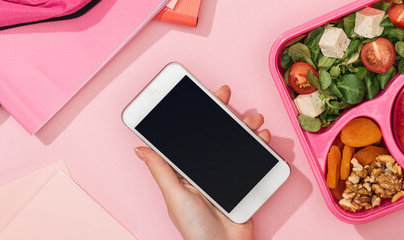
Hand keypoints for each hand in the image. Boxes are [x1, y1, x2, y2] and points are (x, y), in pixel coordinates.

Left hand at [134, 85, 267, 239]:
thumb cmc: (195, 229)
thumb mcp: (175, 195)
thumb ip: (161, 170)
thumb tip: (140, 147)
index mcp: (186, 171)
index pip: (191, 137)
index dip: (196, 115)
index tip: (201, 95)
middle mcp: (206, 171)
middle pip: (216, 134)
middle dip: (223, 114)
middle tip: (226, 95)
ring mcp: (227, 176)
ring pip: (238, 143)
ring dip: (246, 127)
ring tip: (254, 120)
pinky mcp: (246, 185)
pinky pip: (254, 160)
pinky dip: (261, 147)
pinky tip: (263, 139)